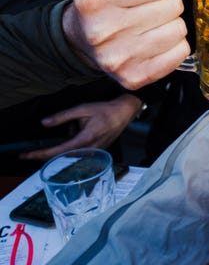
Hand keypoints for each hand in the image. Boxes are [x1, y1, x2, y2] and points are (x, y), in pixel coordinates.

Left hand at [22, 94, 142, 160]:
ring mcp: (95, 152)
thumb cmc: (105, 110)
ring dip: (69, 140)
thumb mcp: (82, 109)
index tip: (26, 155)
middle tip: (44, 143)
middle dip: (52, 148)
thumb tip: (44, 123)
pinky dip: (75, 142)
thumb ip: (62, 117)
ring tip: (82, 124)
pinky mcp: (97, 152)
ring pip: (71, 152)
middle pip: (62, 155)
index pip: (57, 151)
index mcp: (85, 139)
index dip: (40, 154)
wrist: (125, 112)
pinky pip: (79, 150)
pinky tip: (86, 128)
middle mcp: (90, 149)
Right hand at [63, 0, 189, 89]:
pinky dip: (174, 44)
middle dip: (167, 0)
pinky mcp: (133, 78)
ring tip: (150, 21)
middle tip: (147, 4)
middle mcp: (101, 30)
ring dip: (171, 22)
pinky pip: (180, 53)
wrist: (82, 34)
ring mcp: (116, 58)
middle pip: (173, 5)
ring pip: (179, 30)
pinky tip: (153, 39)